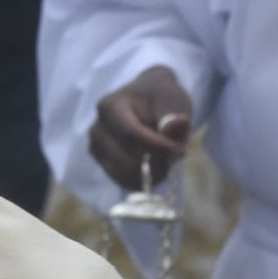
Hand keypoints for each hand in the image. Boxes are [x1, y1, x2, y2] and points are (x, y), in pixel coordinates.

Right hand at [89, 65, 192, 189]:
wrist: (145, 100)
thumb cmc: (159, 98)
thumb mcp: (172, 100)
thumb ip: (173, 114)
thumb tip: (179, 123)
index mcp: (110, 106)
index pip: (131, 133)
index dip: (156, 146)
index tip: (181, 151)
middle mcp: (97, 128)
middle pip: (124, 156)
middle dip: (153, 162)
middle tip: (175, 158)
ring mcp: (96, 146)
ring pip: (121, 171)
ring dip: (148, 173)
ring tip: (166, 163)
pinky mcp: (101, 161)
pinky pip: (119, 179)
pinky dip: (140, 180)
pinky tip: (155, 171)